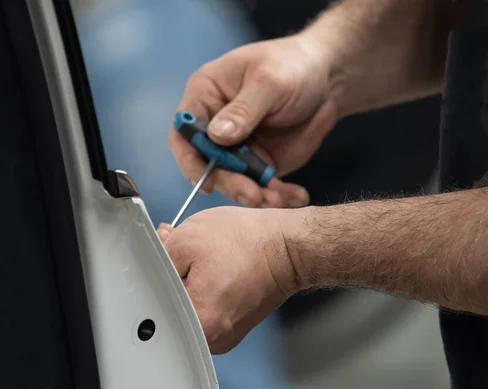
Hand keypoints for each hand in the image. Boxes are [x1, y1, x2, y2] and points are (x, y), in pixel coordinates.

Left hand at [157, 207, 308, 353]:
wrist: (288, 248)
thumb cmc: (249, 243)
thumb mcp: (187, 239)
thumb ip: (157, 258)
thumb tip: (151, 263)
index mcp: (200, 323)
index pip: (155, 305)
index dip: (155, 275)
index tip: (163, 258)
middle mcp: (213, 339)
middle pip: (172, 310)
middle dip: (172, 278)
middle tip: (181, 251)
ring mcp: (226, 336)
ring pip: (190, 309)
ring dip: (188, 283)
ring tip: (202, 259)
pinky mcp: (235, 327)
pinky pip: (208, 310)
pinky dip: (206, 290)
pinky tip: (213, 269)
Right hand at [169, 35, 338, 208]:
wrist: (329, 78)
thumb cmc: (293, 65)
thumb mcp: (270, 80)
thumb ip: (243, 109)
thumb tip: (217, 136)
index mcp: (205, 96)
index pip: (184, 132)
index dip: (189, 160)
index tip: (206, 182)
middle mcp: (214, 127)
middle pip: (208, 165)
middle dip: (230, 184)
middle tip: (253, 195)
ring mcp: (236, 149)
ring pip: (234, 181)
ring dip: (254, 195)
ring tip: (277, 198)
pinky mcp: (258, 163)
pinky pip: (262, 186)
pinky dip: (277, 195)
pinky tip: (294, 196)